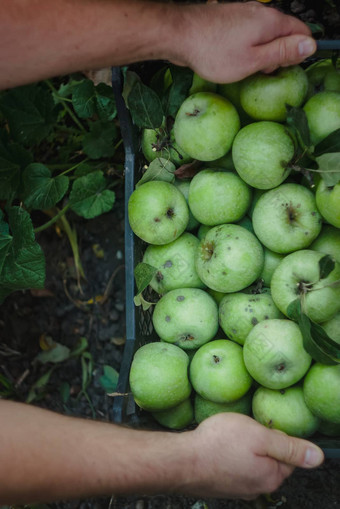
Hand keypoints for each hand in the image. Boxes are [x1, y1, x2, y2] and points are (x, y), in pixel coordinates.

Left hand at [169, 1, 315, 82]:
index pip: (301, 31)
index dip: (298, 52)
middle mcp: (260, 12)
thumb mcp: (253, 60)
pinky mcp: (230, 19)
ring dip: (260, 53)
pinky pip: (248, 34)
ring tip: (243, 66)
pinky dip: (247, 48)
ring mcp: (244, 13)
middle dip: (277, 54)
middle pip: (283, 33)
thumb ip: (282, 52)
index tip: (284, 68)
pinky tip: (232, 59)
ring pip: (264, 35)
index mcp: (271, 21)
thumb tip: (310, 45)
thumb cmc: (214, 51)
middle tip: (259, 70)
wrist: (179, 34)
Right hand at [176, 412, 323, 499]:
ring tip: (228, 436)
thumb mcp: (259, 436)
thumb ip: (289, 447)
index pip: (289, 455)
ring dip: (244, 449)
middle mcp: (257, 487)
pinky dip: (230, 455)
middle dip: (260, 443)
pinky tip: (219, 446)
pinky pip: (234, 466)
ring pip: (251, 462)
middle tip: (243, 429)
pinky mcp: (222, 485)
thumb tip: (317, 457)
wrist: (182, 460)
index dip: (275, 436)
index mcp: (272, 476)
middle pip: (270, 459)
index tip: (259, 426)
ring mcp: (238, 488)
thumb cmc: (219, 444)